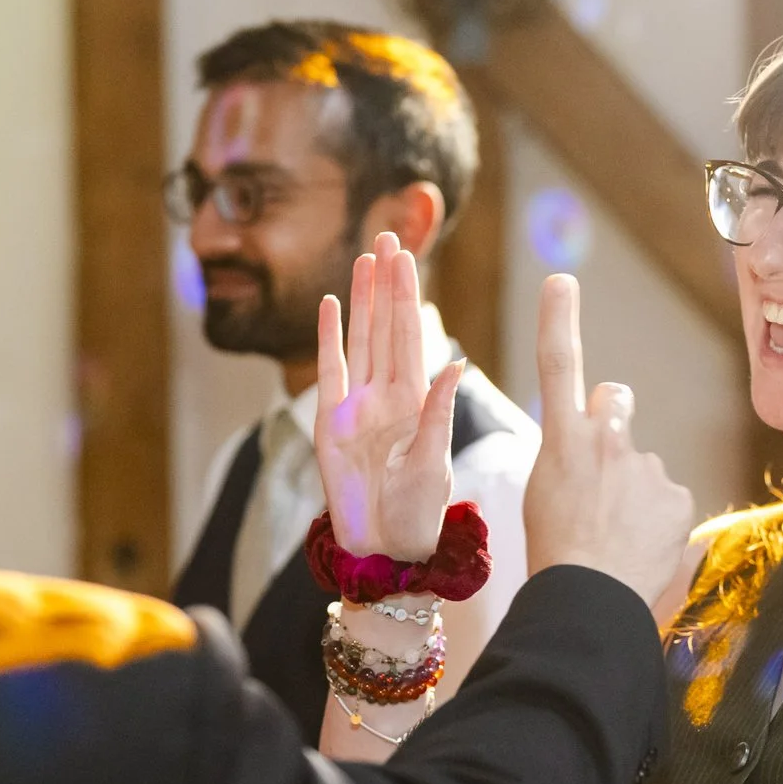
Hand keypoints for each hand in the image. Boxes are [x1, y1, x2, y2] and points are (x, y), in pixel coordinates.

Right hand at [313, 232, 462, 560]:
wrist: (383, 548)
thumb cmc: (417, 513)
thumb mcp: (433, 460)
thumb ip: (437, 412)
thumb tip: (454, 366)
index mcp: (416, 399)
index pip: (412, 335)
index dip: (409, 296)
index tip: (409, 257)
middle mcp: (387, 395)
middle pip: (386, 326)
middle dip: (387, 283)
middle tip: (388, 236)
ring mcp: (356, 405)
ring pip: (360, 339)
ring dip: (362, 299)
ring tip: (365, 259)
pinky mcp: (329, 423)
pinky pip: (328, 371)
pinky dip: (327, 338)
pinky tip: (328, 305)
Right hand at [521, 272, 696, 604]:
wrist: (587, 598)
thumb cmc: (555, 555)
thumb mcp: (544, 497)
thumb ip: (571, 461)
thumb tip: (596, 459)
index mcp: (562, 440)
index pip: (558, 364)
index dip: (558, 318)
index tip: (560, 281)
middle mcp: (606, 439)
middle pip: (615, 398)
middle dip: (613, 417)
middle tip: (604, 467)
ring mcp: (645, 466)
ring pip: (643, 465)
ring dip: (635, 490)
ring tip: (617, 535)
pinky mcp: (676, 495)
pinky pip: (668, 500)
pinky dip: (659, 522)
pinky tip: (641, 549)